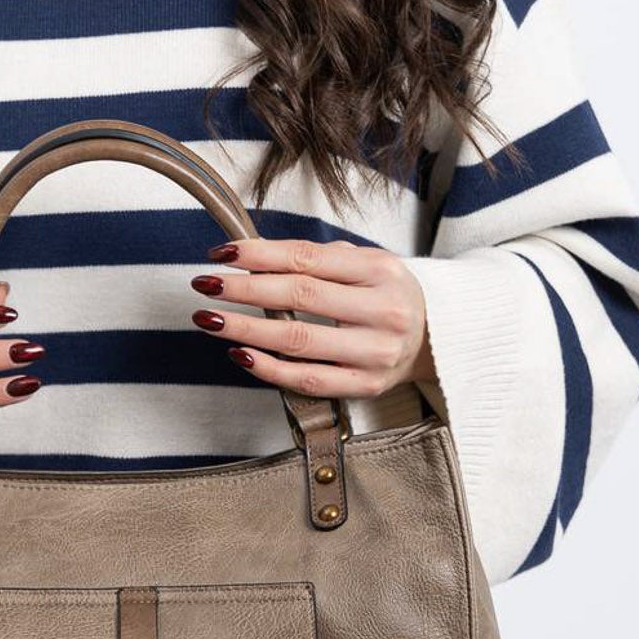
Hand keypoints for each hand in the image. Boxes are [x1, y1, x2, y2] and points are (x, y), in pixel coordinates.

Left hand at [187, 238, 433, 398]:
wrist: (433, 339)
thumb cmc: (385, 295)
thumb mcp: (365, 264)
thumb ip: (317, 260)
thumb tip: (251, 257)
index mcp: (380, 270)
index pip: (308, 259)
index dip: (260, 255)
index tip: (222, 253)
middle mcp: (382, 311)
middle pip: (300, 296)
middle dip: (244, 289)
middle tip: (204, 284)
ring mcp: (375, 353)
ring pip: (298, 341)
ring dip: (246, 329)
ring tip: (210, 320)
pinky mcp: (364, 386)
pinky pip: (307, 380)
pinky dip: (268, 368)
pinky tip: (239, 354)